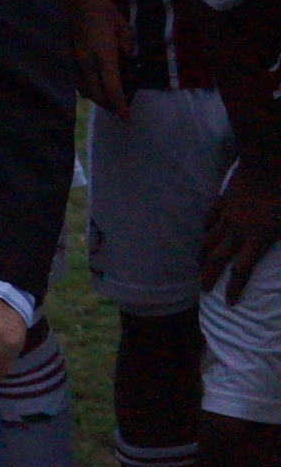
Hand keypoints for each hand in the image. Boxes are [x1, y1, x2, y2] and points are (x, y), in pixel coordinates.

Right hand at [66, 0, 133, 118]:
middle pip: (95, 93)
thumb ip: (126, 47)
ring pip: (81, 88)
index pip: (112, 87)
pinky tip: (92, 80)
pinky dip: (85, 85)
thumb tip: (127, 63)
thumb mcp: (121, 24)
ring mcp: (70, 57)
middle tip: (119, 106)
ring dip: (95, 95)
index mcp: (102, 51)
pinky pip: (74, 78)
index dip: (120, 105)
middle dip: (108, 104)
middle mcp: (84, 58)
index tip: (126, 117)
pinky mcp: (63, 54)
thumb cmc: (98, 5)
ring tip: (106, 94)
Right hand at [204, 158, 280, 302]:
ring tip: (200, 264)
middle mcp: (238, 232)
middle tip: (203, 288)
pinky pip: (210, 220)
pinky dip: (206, 229)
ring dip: (203, 255)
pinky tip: (205, 232)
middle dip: (208, 276)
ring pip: (209, 240)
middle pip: (218, 259)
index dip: (234, 288)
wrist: (266, 164)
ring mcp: (227, 216)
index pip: (242, 271)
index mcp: (257, 240)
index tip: (229, 302)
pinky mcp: (223, 202)